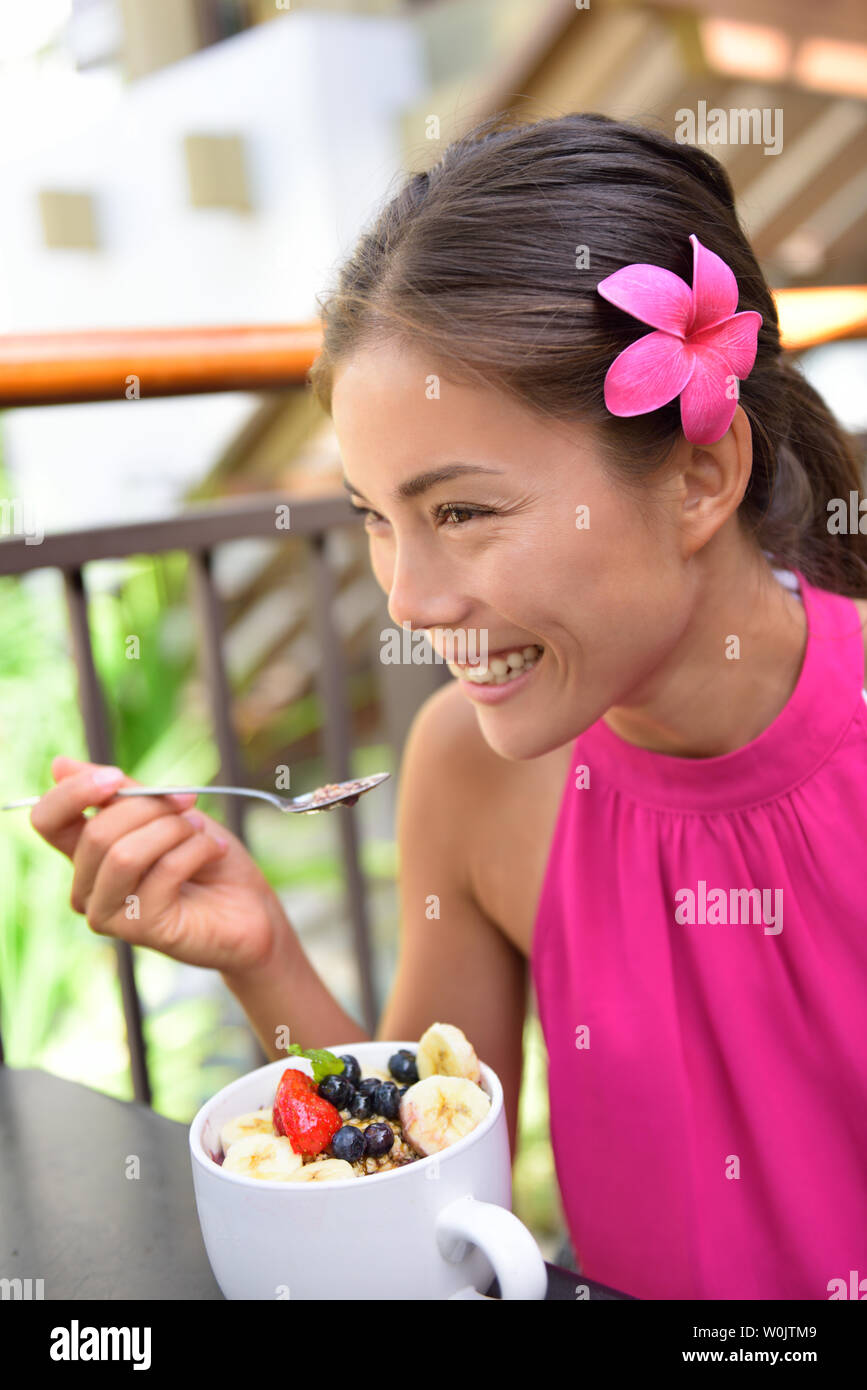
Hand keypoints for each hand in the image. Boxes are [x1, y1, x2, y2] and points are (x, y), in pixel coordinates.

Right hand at [29, 757, 287, 972]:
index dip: (73, 792)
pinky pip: (163, 873)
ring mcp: (110, 913)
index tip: (114, 776)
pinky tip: (215, 851)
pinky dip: (197, 850)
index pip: (47, 820)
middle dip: (151, 807)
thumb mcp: (164, 812)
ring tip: (202, 832)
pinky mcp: (141, 930)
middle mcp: (88, 888)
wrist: (251, 907)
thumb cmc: (207, 857)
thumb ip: (118, 793)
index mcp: (86, 854)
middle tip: (189, 804)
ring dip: (173, 830)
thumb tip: (60, 764)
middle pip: (96, 832)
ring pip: (125, 854)